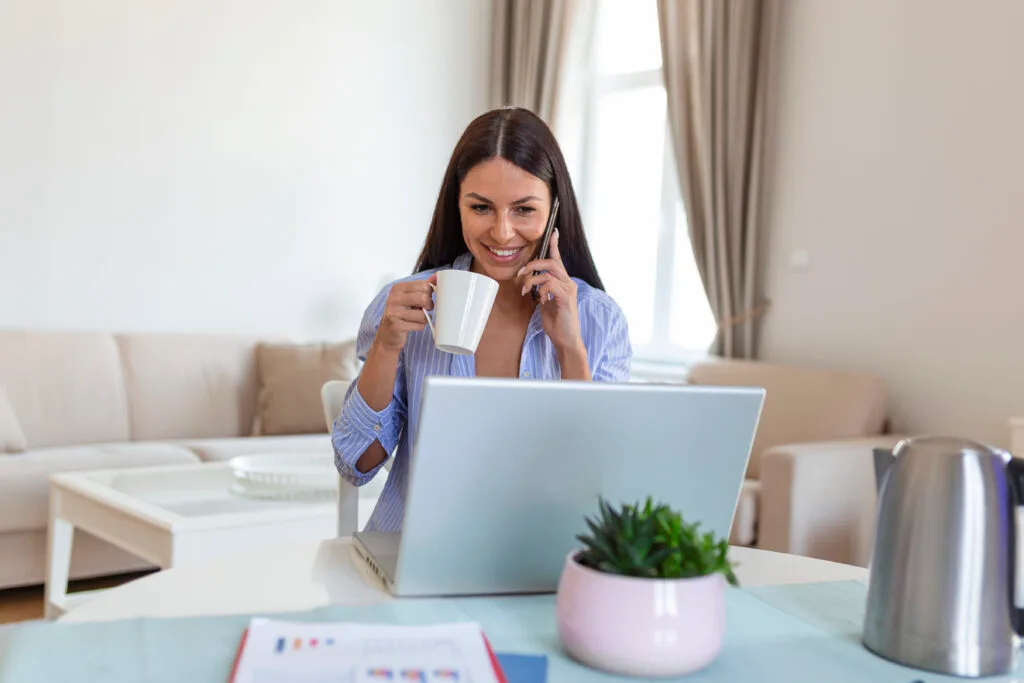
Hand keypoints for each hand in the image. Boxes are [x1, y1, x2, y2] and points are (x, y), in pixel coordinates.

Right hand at [373, 275, 435, 353]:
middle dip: (429, 305)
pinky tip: (413, 325)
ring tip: (419, 318)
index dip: (429, 293)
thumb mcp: (410, 297)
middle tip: (425, 309)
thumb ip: (423, 287)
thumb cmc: (401, 314)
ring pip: (422, 314)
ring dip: (425, 318)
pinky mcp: (396, 325)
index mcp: (398, 288)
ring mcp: (393, 312)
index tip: (426, 298)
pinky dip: (420, 326)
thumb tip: (436, 276)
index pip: (424, 285)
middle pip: (424, 298)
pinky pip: (419, 325)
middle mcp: (394, 298)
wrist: (388, 334)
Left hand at [518, 230, 584, 355]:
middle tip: (520, 273)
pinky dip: (540, 290)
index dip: (555, 244)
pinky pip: (550, 285)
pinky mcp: (566, 298)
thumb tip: (531, 283)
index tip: (553, 232)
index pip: (558, 259)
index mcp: (563, 282)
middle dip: (533, 264)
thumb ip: (542, 290)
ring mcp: (568, 290)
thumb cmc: (557, 322)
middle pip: (551, 262)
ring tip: (525, 290)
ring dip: (532, 279)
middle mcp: (568, 282)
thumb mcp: (546, 303)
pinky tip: (540, 300)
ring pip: (548, 272)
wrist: (566, 339)